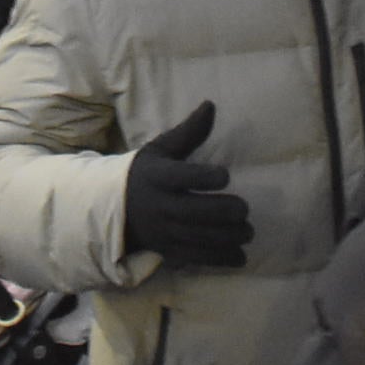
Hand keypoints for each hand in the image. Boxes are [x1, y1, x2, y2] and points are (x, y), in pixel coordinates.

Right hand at [122, 101, 251, 270]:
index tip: (225, 175)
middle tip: (245, 210)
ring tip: (248, 232)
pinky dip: (219, 259)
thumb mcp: (161, 149)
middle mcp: (160, 205)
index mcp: (158, 177)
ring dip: (227, 238)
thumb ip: (189, 132)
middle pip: (194, 212)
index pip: (181, 177)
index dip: (204, 177)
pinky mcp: (169, 250)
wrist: (116, 210)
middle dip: (223, 212)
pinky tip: (240, 256)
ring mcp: (164, 231)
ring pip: (198, 238)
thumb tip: (210, 105)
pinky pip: (196, 257)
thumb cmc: (146, 173)